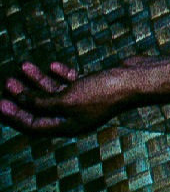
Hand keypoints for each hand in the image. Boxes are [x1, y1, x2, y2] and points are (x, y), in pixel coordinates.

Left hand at [1, 58, 135, 134]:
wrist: (136, 79)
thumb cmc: (104, 92)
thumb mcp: (67, 99)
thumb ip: (42, 102)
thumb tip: (21, 100)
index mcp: (67, 126)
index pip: (32, 124)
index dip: (13, 114)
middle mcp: (73, 116)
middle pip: (40, 107)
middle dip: (22, 95)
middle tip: (7, 82)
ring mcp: (83, 100)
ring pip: (53, 92)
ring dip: (37, 80)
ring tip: (24, 67)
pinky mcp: (93, 86)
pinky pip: (70, 81)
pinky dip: (59, 74)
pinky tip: (52, 65)